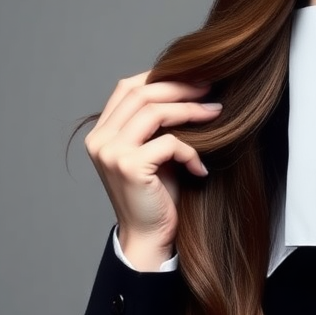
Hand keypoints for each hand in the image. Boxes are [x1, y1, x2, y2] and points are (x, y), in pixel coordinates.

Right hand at [84, 70, 222, 258]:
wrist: (149, 237)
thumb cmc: (157, 196)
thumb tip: (190, 86)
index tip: (195, 79)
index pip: (128, 88)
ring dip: (190, 110)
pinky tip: (201, 167)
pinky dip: (191, 151)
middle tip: (210, 88)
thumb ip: (157, 124)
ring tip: (216, 113)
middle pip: (141, 93)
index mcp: (102, 132)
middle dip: (180, 88)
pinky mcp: (129, 167)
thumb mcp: (155, 152)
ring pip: (154, 111)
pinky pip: (169, 143)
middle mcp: (99, 139)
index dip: (162, 78)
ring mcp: (111, 152)